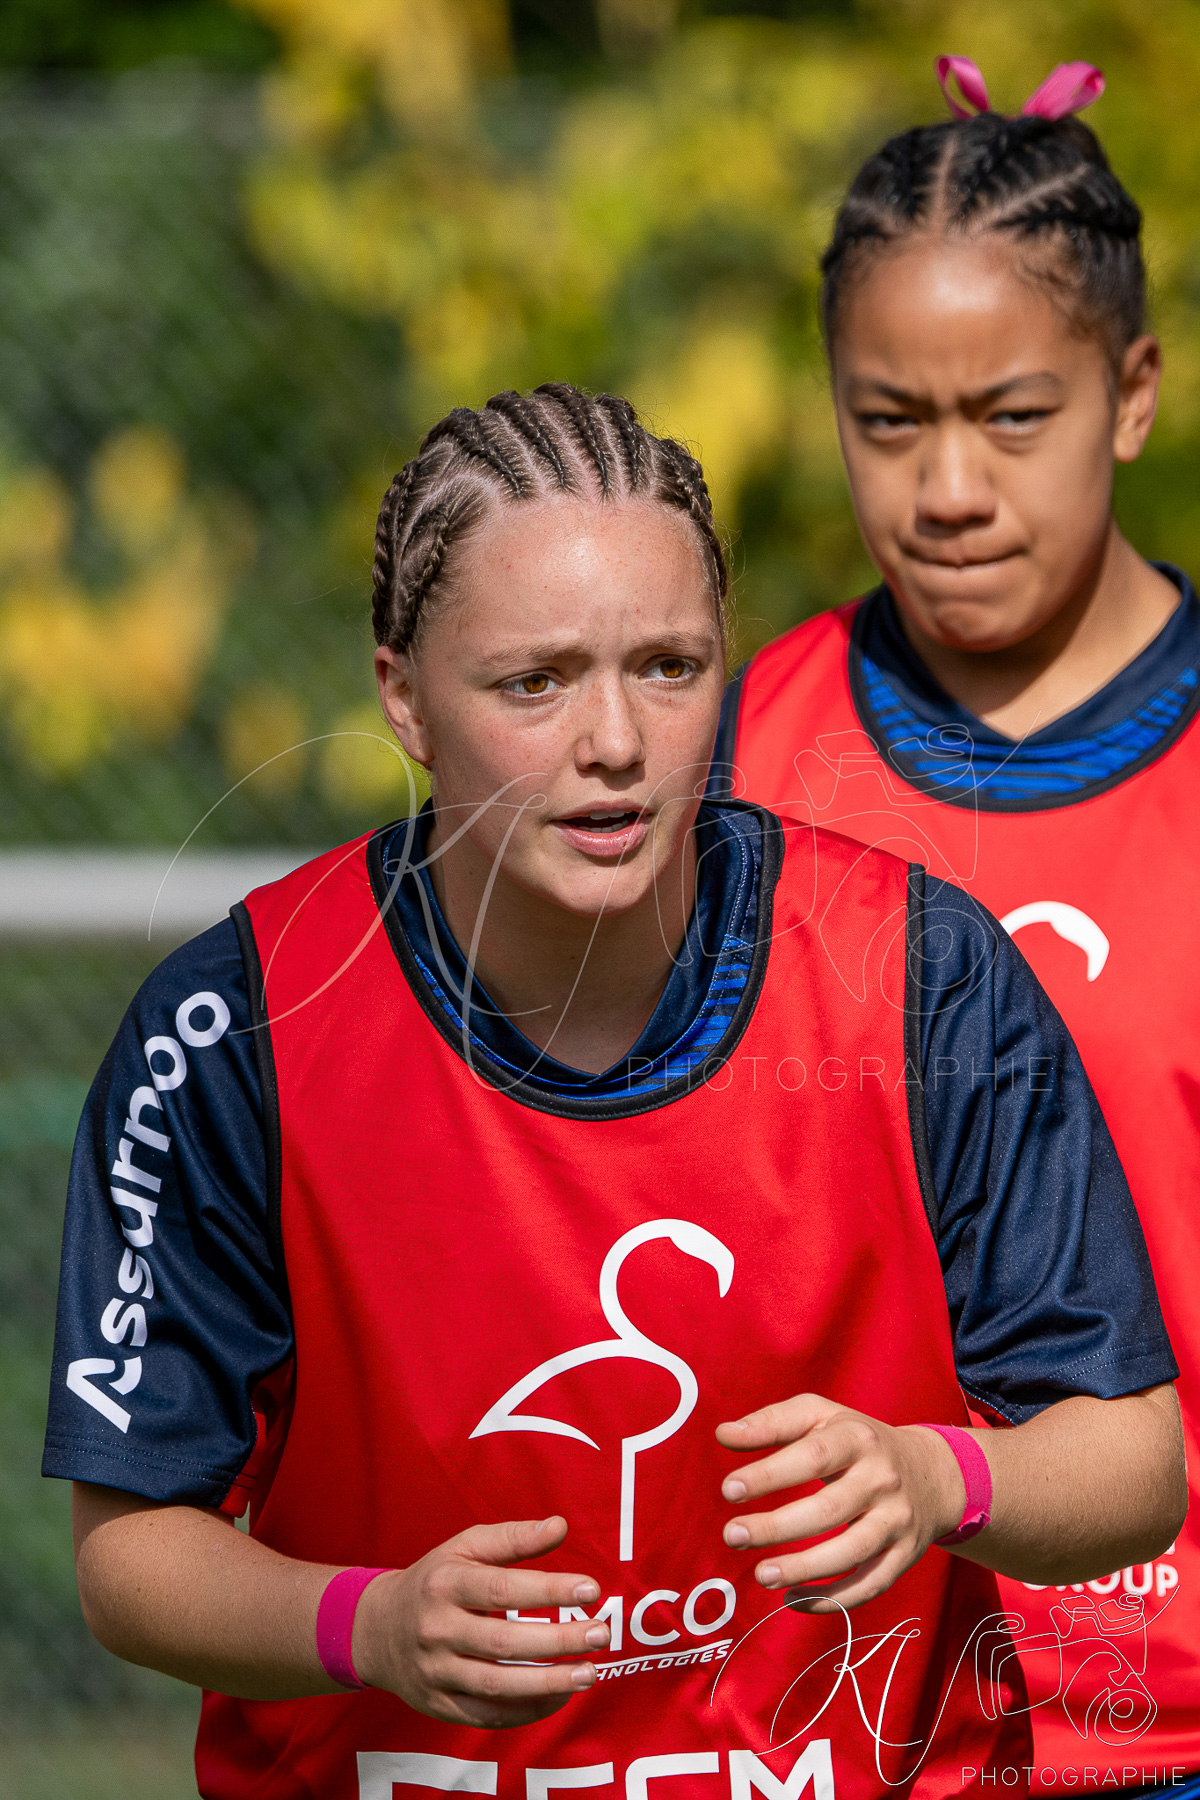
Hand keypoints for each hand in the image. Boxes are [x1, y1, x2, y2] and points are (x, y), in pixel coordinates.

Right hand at [351, 1516, 609, 1726]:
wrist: (376, 1630)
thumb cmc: (434, 1581)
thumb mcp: (464, 1547)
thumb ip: (513, 1537)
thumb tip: (560, 1526)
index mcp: (445, 1584)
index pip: (502, 1589)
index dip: (549, 1589)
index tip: (591, 1589)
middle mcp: (437, 1631)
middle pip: (504, 1643)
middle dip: (558, 1641)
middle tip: (600, 1634)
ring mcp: (436, 1673)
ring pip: (497, 1686)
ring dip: (549, 1683)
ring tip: (590, 1673)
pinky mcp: (440, 1705)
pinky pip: (488, 1716)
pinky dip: (527, 1711)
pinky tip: (560, 1696)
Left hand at [715, 1395, 971, 1611]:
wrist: (931, 1472)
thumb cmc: (856, 1440)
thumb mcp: (820, 1416)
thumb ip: (771, 1422)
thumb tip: (723, 1434)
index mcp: (857, 1438)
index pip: (811, 1455)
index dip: (769, 1474)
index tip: (728, 1490)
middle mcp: (882, 1479)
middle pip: (828, 1509)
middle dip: (776, 1527)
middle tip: (731, 1535)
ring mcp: (897, 1520)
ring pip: (851, 1552)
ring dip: (803, 1569)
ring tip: (760, 1575)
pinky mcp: (905, 1556)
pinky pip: (870, 1585)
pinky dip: (832, 1599)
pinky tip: (793, 1600)